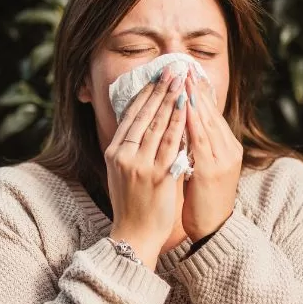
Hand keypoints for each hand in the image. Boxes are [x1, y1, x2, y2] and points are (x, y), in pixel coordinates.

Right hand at [105, 69, 188, 268]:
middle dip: (160, 89)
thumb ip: (130, 149)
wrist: (134, 234)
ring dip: (172, 99)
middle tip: (172, 69)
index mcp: (114, 152)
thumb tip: (141, 125)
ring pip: (158, 125)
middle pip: (144, 115)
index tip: (156, 76)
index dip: (144, 93)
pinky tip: (187, 108)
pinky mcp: (157, 175)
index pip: (130, 115)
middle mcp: (124, 155)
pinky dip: (180, 123)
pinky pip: (171, 144)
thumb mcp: (121, 172)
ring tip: (182, 81)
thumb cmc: (131, 204)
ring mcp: (140, 164)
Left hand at [182, 73, 242, 240]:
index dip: (200, 92)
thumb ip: (196, 147)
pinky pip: (201, 140)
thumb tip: (181, 125)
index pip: (212, 113)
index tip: (187, 73)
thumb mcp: (202, 168)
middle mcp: (228, 149)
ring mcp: (222, 159)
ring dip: (194, 99)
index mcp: (226, 148)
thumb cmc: (203, 201)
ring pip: (207, 122)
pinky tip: (184, 107)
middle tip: (183, 66)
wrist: (214, 230)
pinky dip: (193, 122)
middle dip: (196, 88)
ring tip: (184, 79)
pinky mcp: (213, 170)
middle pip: (211, 112)